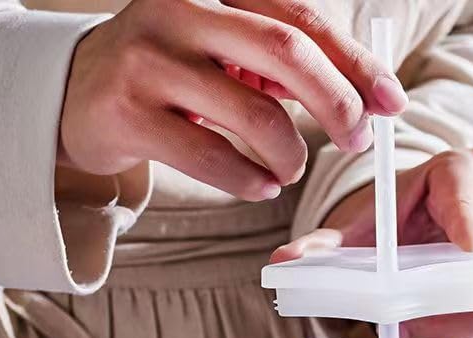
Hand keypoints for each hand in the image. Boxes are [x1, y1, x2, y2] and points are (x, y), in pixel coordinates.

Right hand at [58, 0, 407, 200]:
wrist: (80, 92)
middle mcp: (180, 8)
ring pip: (255, 115)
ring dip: (291, 157)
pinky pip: (215, 158)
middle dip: (337, 105)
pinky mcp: (129, 112)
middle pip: (286, 53)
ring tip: (289, 169)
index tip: (392, 102)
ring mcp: (149, 59)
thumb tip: (370, 99)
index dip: (356, 63)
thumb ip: (290, 64)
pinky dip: (251, 181)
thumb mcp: (229, 49)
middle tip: (357, 141)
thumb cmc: (175, 72)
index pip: (303, 19)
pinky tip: (260, 185)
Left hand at [271, 148, 472, 337]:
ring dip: (458, 331)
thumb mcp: (369, 218)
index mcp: (467, 173)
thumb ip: (330, 242)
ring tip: (411, 333)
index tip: (470, 259)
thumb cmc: (403, 212)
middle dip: (466, 303)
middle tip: (415, 317)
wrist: (435, 216)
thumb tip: (285, 263)